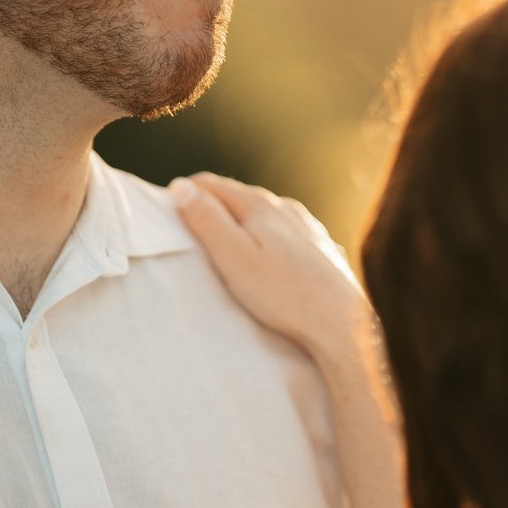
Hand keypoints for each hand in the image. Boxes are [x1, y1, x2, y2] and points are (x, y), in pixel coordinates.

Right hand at [169, 172, 371, 361]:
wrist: (341, 323)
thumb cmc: (282, 294)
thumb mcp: (233, 257)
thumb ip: (207, 221)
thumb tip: (182, 187)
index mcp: (259, 205)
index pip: (211, 185)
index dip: (185, 193)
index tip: (165, 208)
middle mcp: (286, 208)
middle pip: (239, 197)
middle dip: (212, 206)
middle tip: (189, 225)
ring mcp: (308, 228)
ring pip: (265, 216)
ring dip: (243, 222)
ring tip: (226, 240)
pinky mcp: (321, 250)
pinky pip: (286, 235)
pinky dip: (268, 238)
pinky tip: (269, 252)